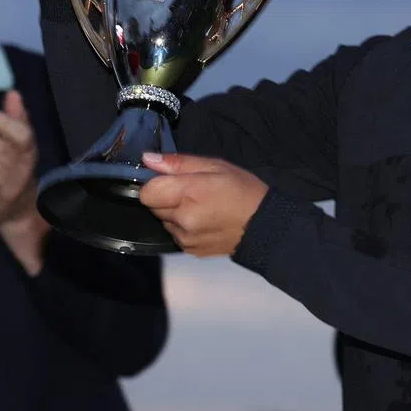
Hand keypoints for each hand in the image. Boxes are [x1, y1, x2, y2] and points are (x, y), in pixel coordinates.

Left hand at [138, 152, 269, 257]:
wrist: (264, 225)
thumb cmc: (242, 189)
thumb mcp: (215, 166)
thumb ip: (178, 163)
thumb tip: (147, 159)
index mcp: (188, 195)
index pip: (146, 192)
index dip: (155, 184)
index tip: (171, 180)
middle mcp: (182, 220)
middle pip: (153, 207)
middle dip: (166, 198)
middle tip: (191, 191)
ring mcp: (185, 239)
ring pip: (163, 221)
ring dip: (174, 213)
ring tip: (200, 207)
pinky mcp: (189, 251)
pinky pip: (174, 234)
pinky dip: (182, 227)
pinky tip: (203, 221)